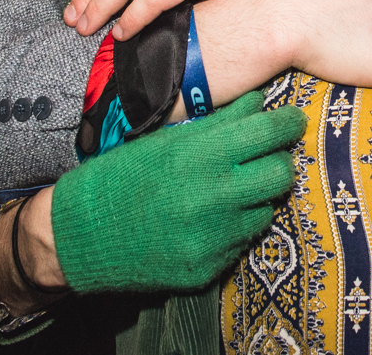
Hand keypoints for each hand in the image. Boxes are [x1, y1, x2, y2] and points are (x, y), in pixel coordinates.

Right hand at [49, 93, 305, 292]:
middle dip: (278, 161)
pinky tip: (211, 218)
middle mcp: (212, 197)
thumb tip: (259, 102)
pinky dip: (235, 226)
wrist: (80, 235)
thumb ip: (218, 123)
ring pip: (266, 210)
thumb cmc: (121, 176)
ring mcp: (213, 237)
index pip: (269, 133)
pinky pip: (242, 241)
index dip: (288, 124)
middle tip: (266, 156)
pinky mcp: (208, 268)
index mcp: (199, 155)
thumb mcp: (166, 139)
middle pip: (281, 174)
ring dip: (256, 197)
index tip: (291, 121)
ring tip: (231, 190)